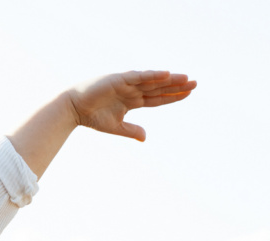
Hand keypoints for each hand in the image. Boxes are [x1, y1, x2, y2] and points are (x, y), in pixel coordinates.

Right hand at [68, 70, 195, 141]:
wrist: (74, 108)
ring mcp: (127, 83)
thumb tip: (146, 137)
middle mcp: (133, 90)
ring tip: (186, 78)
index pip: (157, 98)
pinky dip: (152, 75)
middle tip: (195, 83)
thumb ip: (131, 130)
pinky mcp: (120, 79)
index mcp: (133, 100)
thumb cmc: (92, 117)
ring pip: (153, 81)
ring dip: (170, 79)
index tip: (188, 94)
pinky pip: (140, 76)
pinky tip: (166, 74)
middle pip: (159, 87)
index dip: (173, 96)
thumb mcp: (115, 127)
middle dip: (177, 86)